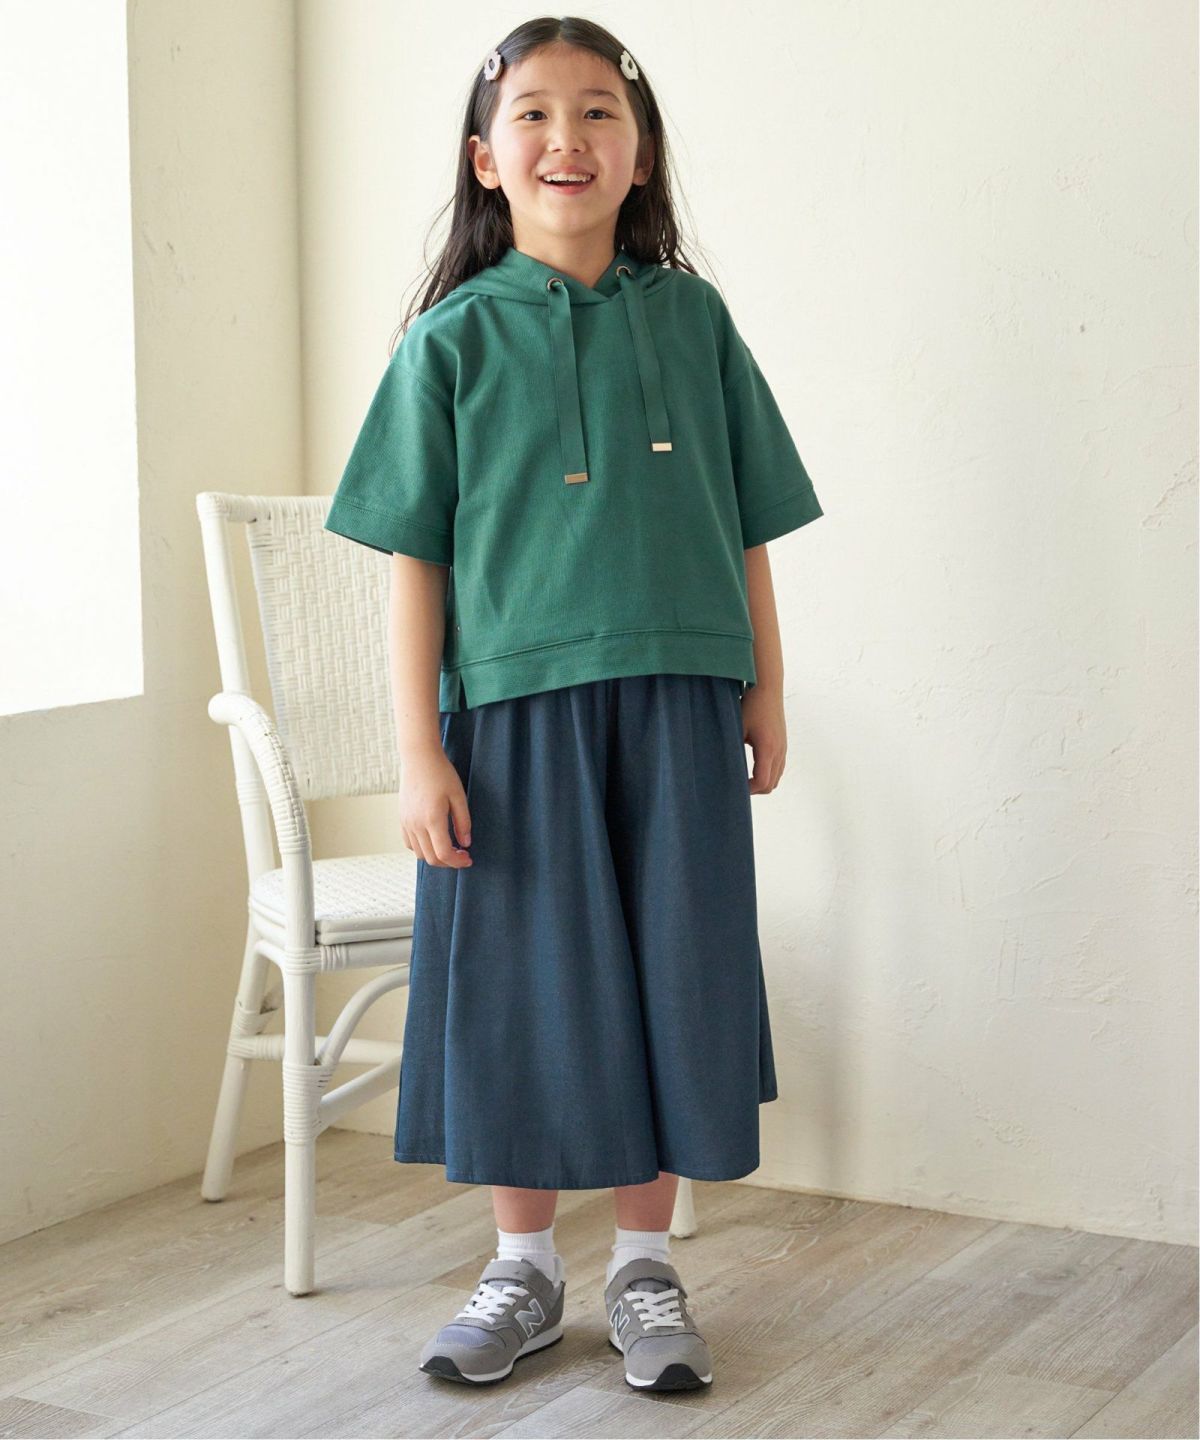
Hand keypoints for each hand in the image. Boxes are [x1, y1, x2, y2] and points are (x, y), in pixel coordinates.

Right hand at [399, 750, 472, 866]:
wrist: (418, 758)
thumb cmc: (441, 773)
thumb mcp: (459, 796)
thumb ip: (463, 822)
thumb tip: (466, 844)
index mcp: (432, 819)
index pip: (443, 853)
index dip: (458, 862)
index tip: (468, 859)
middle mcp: (416, 824)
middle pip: (431, 858)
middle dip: (448, 862)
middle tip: (462, 855)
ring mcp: (406, 822)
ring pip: (419, 853)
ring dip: (435, 856)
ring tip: (449, 847)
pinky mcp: (401, 818)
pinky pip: (409, 843)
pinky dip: (422, 848)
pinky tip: (434, 840)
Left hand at [742, 684, 786, 793]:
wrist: (768, 688)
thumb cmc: (750, 705)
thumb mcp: (737, 728)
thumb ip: (732, 748)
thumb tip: (720, 768)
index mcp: (767, 748)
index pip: (762, 782)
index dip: (748, 790)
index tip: (734, 788)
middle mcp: (779, 751)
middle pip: (771, 785)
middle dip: (754, 790)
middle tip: (736, 787)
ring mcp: (784, 748)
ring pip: (777, 778)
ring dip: (762, 782)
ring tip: (743, 780)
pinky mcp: (783, 744)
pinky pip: (779, 768)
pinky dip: (768, 774)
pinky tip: (753, 769)